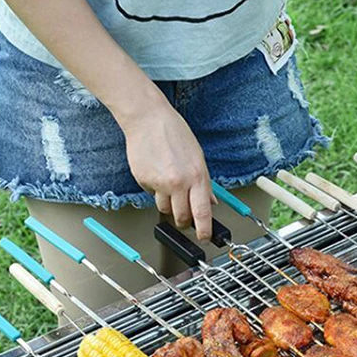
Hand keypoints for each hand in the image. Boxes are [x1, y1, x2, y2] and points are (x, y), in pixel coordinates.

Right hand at [118, 92, 214, 240]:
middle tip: (184, 215)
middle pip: (182, 218)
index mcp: (197, 176)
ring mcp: (160, 184)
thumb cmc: (173, 134)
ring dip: (167, 204)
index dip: (204, 230)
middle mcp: (180, 182)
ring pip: (165, 209)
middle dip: (183, 220)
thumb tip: (211, 202)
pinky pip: (151, 195)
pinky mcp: (144, 182)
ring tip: (167, 183)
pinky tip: (156, 172)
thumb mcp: (197, 157)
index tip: (204, 238)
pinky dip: (154, 189)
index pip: (203, 213)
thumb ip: (204, 183)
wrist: (148, 119)